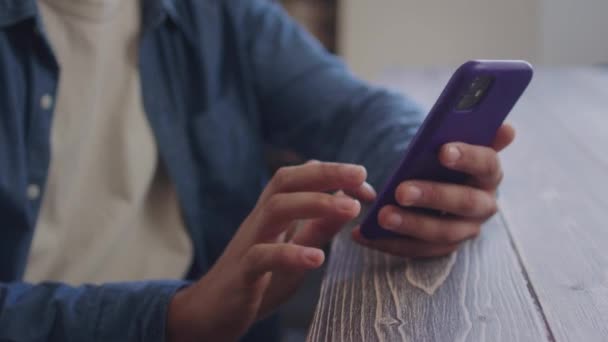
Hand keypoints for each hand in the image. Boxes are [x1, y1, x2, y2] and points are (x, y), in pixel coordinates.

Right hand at [167, 161, 374, 341]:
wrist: (210, 312)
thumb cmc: (258, 280)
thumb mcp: (296, 252)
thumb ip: (317, 229)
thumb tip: (347, 202)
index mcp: (272, 214)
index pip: (299, 178)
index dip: (332, 173)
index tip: (364, 182)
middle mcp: (260, 221)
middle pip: (286, 181)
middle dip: (325, 173)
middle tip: (361, 174)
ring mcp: (249, 244)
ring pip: (275, 209)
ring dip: (315, 204)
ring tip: (350, 208)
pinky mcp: (242, 273)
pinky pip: (261, 257)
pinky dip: (290, 255)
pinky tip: (317, 258)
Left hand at [352, 123, 515, 257]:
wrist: (434, 181)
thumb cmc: (441, 158)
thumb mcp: (453, 142)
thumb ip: (473, 134)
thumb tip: (507, 130)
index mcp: (489, 173)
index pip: (487, 164)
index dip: (468, 157)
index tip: (443, 150)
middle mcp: (483, 205)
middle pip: (463, 202)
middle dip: (432, 196)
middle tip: (401, 191)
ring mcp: (463, 230)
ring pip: (441, 232)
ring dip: (410, 225)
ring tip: (381, 216)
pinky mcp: (441, 248)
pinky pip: (416, 250)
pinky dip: (388, 243)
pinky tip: (363, 234)